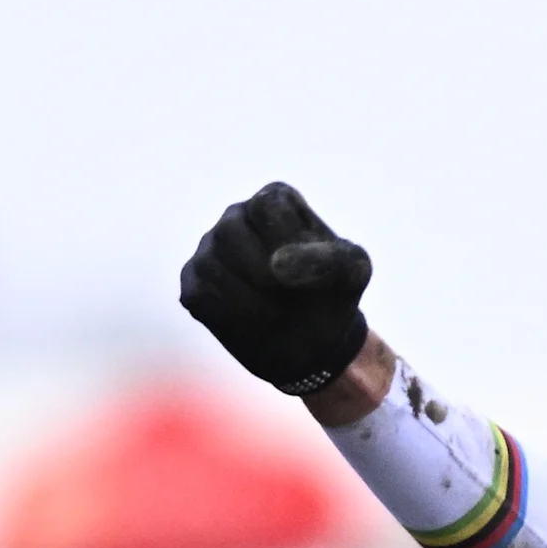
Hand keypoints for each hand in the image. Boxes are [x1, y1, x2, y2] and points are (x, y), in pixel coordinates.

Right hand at [179, 182, 373, 395]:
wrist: (313, 346)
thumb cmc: (332, 297)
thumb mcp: (352, 273)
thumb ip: (330, 258)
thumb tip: (279, 264)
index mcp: (275, 202)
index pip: (268, 206)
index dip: (287, 243)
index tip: (310, 275)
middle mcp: (236, 218)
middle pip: (230, 231)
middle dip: (263, 272)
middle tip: (289, 297)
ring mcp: (210, 249)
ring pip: (210, 265)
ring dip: (251, 301)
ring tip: (278, 316)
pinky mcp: (194, 284)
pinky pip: (200, 294)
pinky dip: (232, 316)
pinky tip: (255, 324)